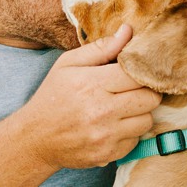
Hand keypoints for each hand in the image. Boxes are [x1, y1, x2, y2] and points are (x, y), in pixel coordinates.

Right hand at [15, 24, 161, 171]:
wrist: (35, 139)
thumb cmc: (53, 96)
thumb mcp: (68, 64)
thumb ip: (100, 48)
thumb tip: (128, 31)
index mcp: (91, 84)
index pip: (136, 74)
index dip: (141, 70)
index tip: (137, 70)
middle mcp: (101, 111)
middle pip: (150, 98)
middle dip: (145, 91)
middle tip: (133, 89)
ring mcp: (106, 136)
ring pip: (147, 120)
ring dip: (140, 113)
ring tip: (123, 107)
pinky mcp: (108, 154)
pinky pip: (137, 140)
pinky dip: (130, 132)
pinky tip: (114, 125)